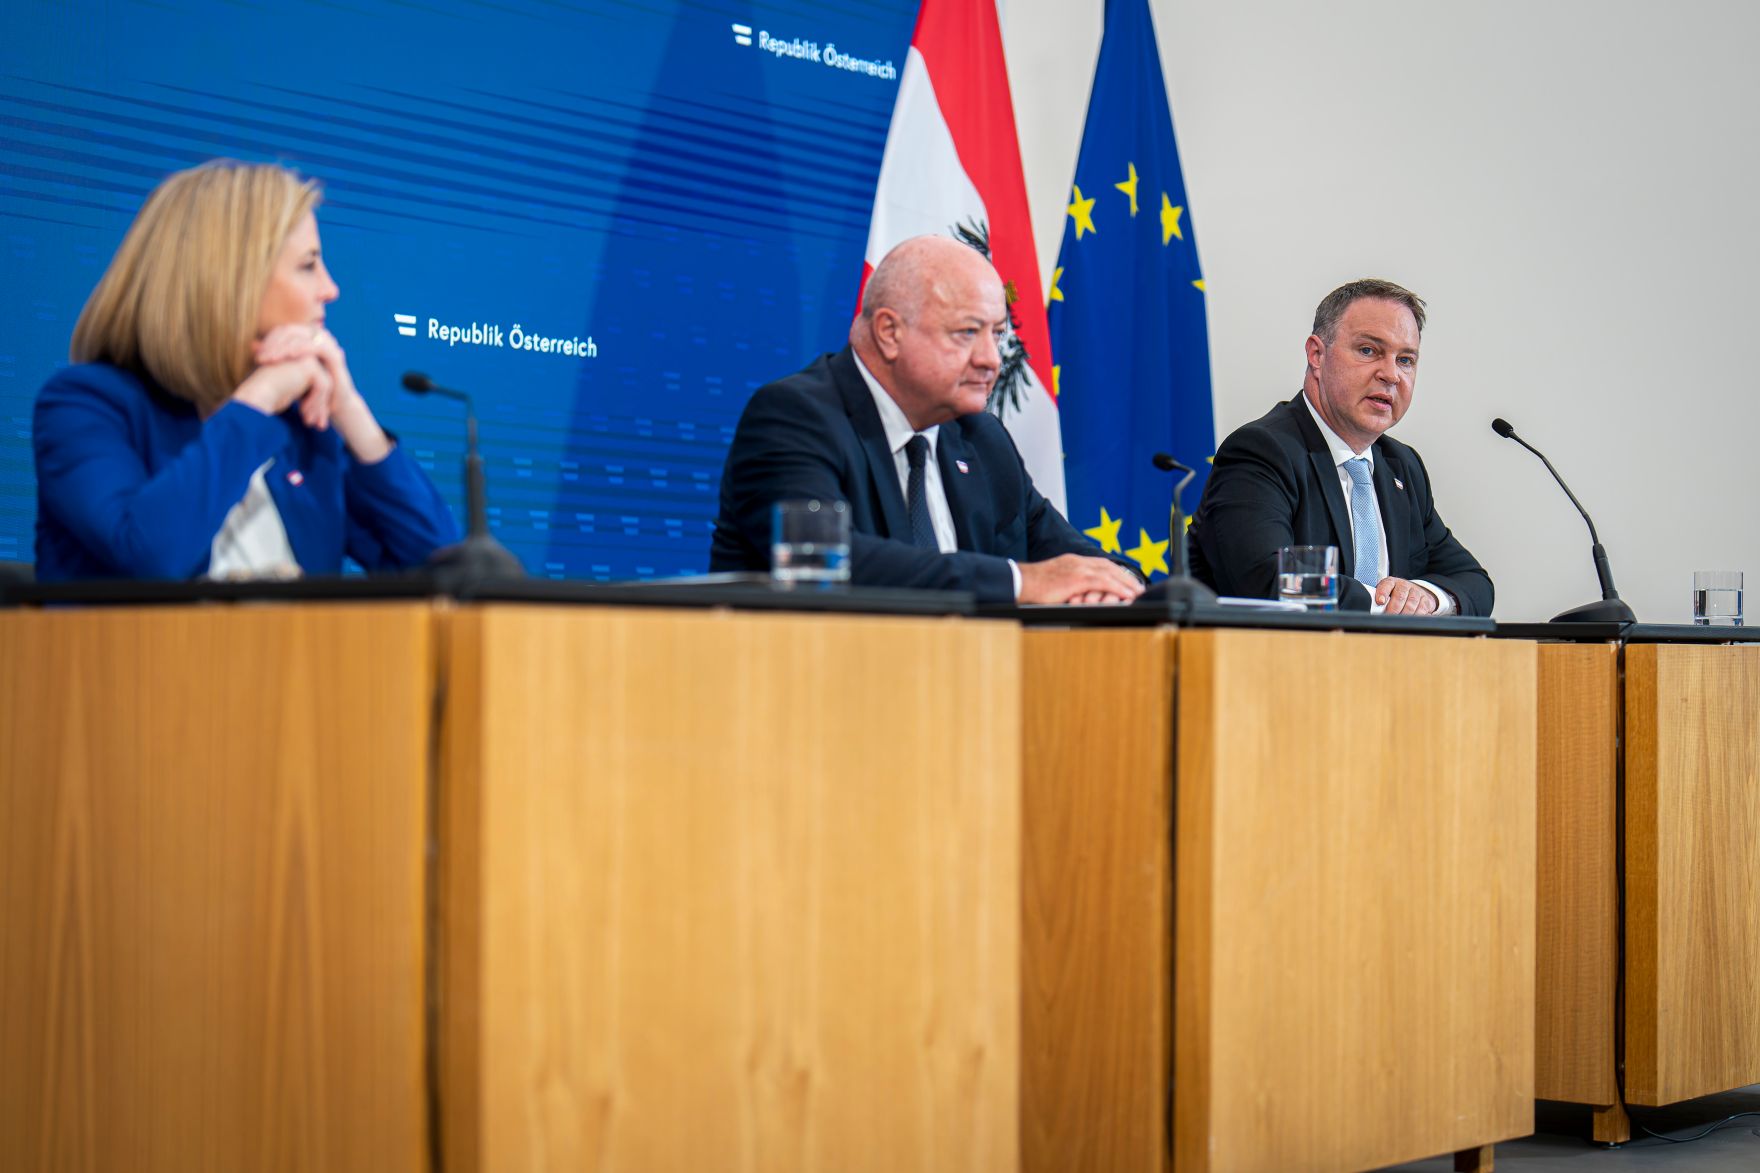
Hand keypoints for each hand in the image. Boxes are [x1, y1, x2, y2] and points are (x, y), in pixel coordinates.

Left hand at [248, 326, 389, 461]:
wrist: (332, 404)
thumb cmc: (309, 386)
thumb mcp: (289, 368)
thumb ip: (274, 355)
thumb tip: (252, 344)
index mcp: (306, 335)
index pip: (282, 331)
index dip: (268, 340)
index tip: (255, 355)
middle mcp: (317, 335)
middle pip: (290, 331)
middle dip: (273, 344)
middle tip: (260, 358)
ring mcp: (328, 343)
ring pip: (301, 337)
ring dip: (283, 348)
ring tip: (271, 359)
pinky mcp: (335, 355)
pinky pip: (316, 347)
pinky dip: (302, 350)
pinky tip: (290, 356)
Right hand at [1017, 554, 1144, 604]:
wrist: (1020, 582)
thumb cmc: (1032, 586)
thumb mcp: (1054, 581)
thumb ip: (1068, 584)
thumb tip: (1077, 596)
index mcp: (1072, 561)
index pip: (1099, 563)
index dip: (1114, 572)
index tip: (1125, 580)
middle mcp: (1077, 561)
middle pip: (1108, 566)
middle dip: (1125, 576)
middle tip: (1137, 587)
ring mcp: (1077, 568)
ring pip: (1109, 573)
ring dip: (1125, 583)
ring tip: (1137, 592)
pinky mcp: (1077, 578)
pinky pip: (1103, 582)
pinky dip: (1117, 588)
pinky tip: (1126, 595)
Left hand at [1374, 576, 1438, 614]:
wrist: (1415, 591)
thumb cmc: (1395, 594)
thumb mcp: (1386, 594)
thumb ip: (1379, 600)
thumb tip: (1373, 611)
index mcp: (1391, 582)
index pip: (1386, 585)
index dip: (1382, 593)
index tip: (1380, 602)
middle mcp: (1404, 585)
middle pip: (1399, 597)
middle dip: (1393, 610)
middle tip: (1388, 617)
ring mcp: (1416, 592)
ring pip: (1411, 605)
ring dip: (1404, 615)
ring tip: (1398, 622)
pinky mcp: (1425, 600)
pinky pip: (1421, 610)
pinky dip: (1415, 617)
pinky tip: (1409, 620)